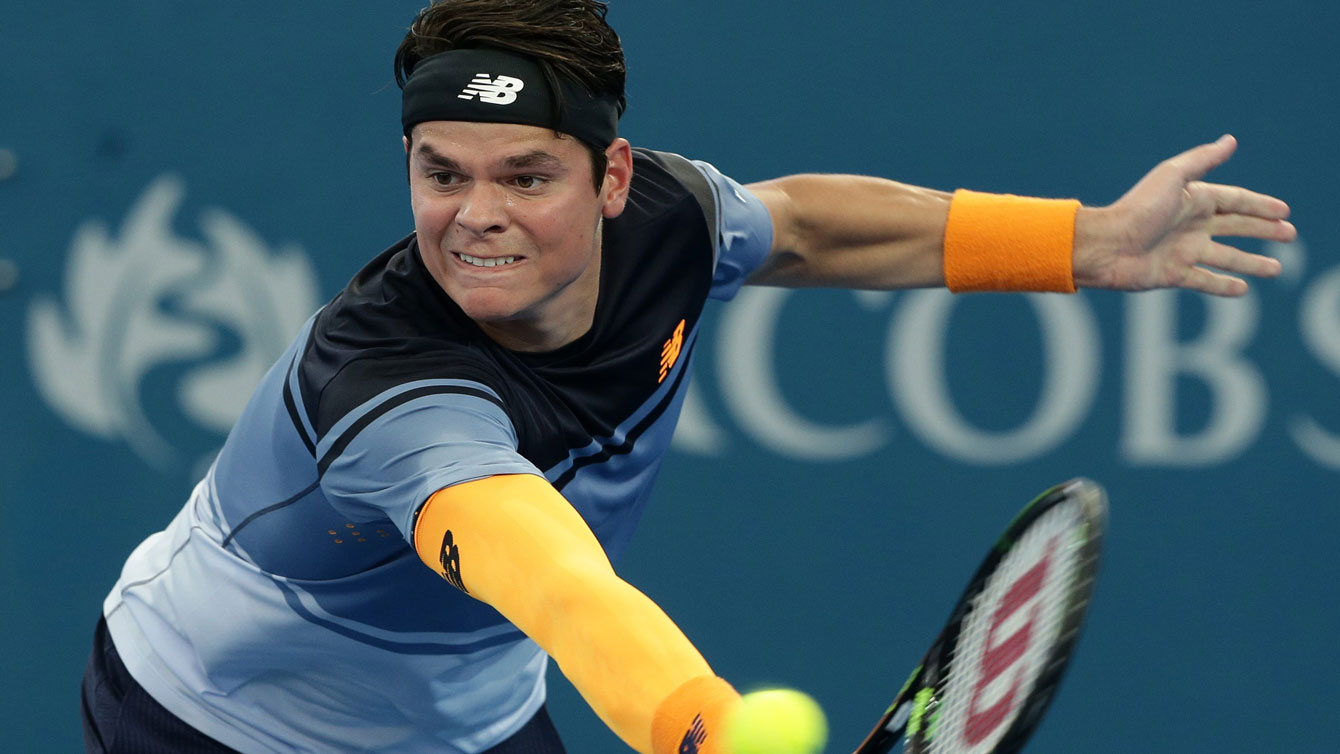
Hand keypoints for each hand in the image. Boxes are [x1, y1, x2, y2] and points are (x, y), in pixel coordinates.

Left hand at [1073, 135, 1294, 295]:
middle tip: (1290, 235)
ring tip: (1276, 269)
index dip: (1260, 205)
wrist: (1105, 246)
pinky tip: (1243, 289)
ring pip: (1227, 257)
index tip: (1285, 211)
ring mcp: (1183, 251)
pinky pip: (1204, 281)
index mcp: (1193, 200)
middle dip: (1263, 230)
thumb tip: (1231, 140)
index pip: (1235, 201)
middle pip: (1236, 227)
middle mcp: (1190, 225)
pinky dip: (1223, 286)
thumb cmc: (1137, 209)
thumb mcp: (1171, 178)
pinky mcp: (1173, 275)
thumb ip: (1201, 161)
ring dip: (1251, 263)